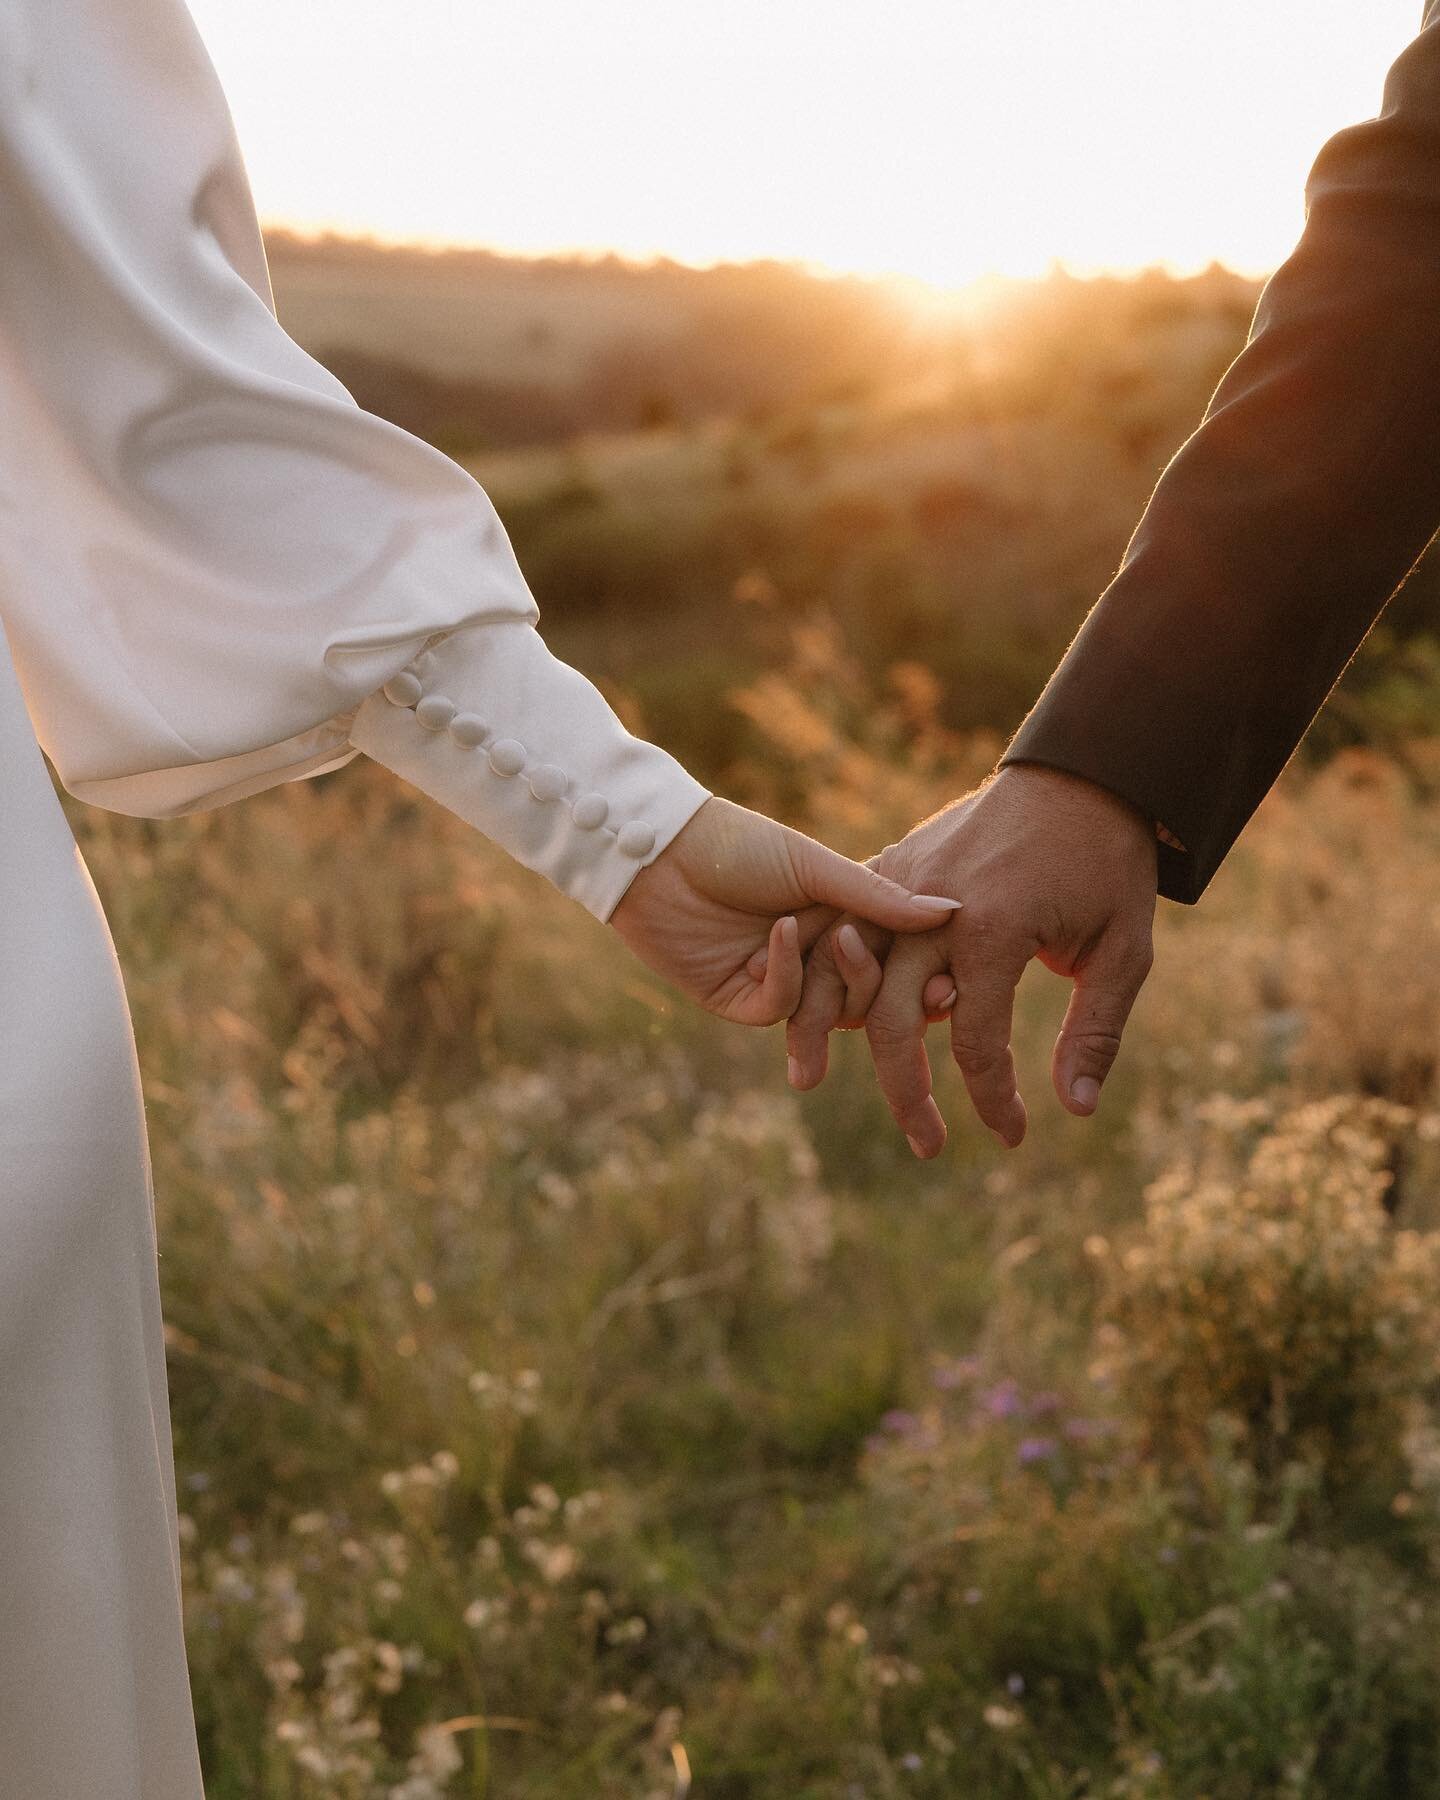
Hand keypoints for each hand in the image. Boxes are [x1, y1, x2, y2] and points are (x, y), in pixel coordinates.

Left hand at [609, 796, 961, 1024]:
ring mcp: (777, 981)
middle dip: (880, 982)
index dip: (917, 972)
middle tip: (895, 975)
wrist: (661, 853)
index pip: (891, 959)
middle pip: (865, 995)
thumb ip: (878, 897)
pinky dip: (786, 976)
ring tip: (840, 946)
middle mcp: (813, 955)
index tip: (947, 980)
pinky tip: (780, 934)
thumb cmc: (739, 845)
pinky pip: (779, 1010)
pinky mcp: (739, 1001)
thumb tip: (952, 911)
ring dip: (838, 985)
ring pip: (827, 1013)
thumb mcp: (816, 867)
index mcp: (837, 919)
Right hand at [786, 765, 1158, 1153]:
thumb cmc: (1108, 863)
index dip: (992, 1099)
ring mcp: (902, 883)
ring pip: (847, 974)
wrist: (1078, 772)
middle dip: (908, 1094)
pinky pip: (843, 926)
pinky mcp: (889, 867)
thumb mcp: (1125, 950)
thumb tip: (1077, 1110)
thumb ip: (1097, 1031)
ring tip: (812, 1082)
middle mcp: (934, 910)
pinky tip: (822, 1011)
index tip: (1012, 1137)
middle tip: (928, 1148)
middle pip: (896, 1022)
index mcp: (993, 929)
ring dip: (828, 1032)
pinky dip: (830, 972)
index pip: (976, 1041)